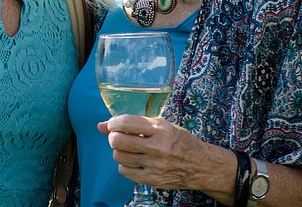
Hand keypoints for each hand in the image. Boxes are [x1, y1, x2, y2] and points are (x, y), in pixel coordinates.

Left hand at [98, 114, 215, 191]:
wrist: (201, 165)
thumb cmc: (179, 141)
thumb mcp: (160, 125)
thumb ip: (132, 123)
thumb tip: (101, 125)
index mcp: (161, 129)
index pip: (126, 123)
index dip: (113, 123)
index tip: (113, 125)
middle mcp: (158, 147)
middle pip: (118, 141)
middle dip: (114, 137)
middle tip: (120, 137)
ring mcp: (155, 165)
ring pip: (119, 156)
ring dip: (120, 151)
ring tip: (130, 149)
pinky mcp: (152, 179)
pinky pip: (124, 171)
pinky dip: (125, 165)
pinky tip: (134, 161)